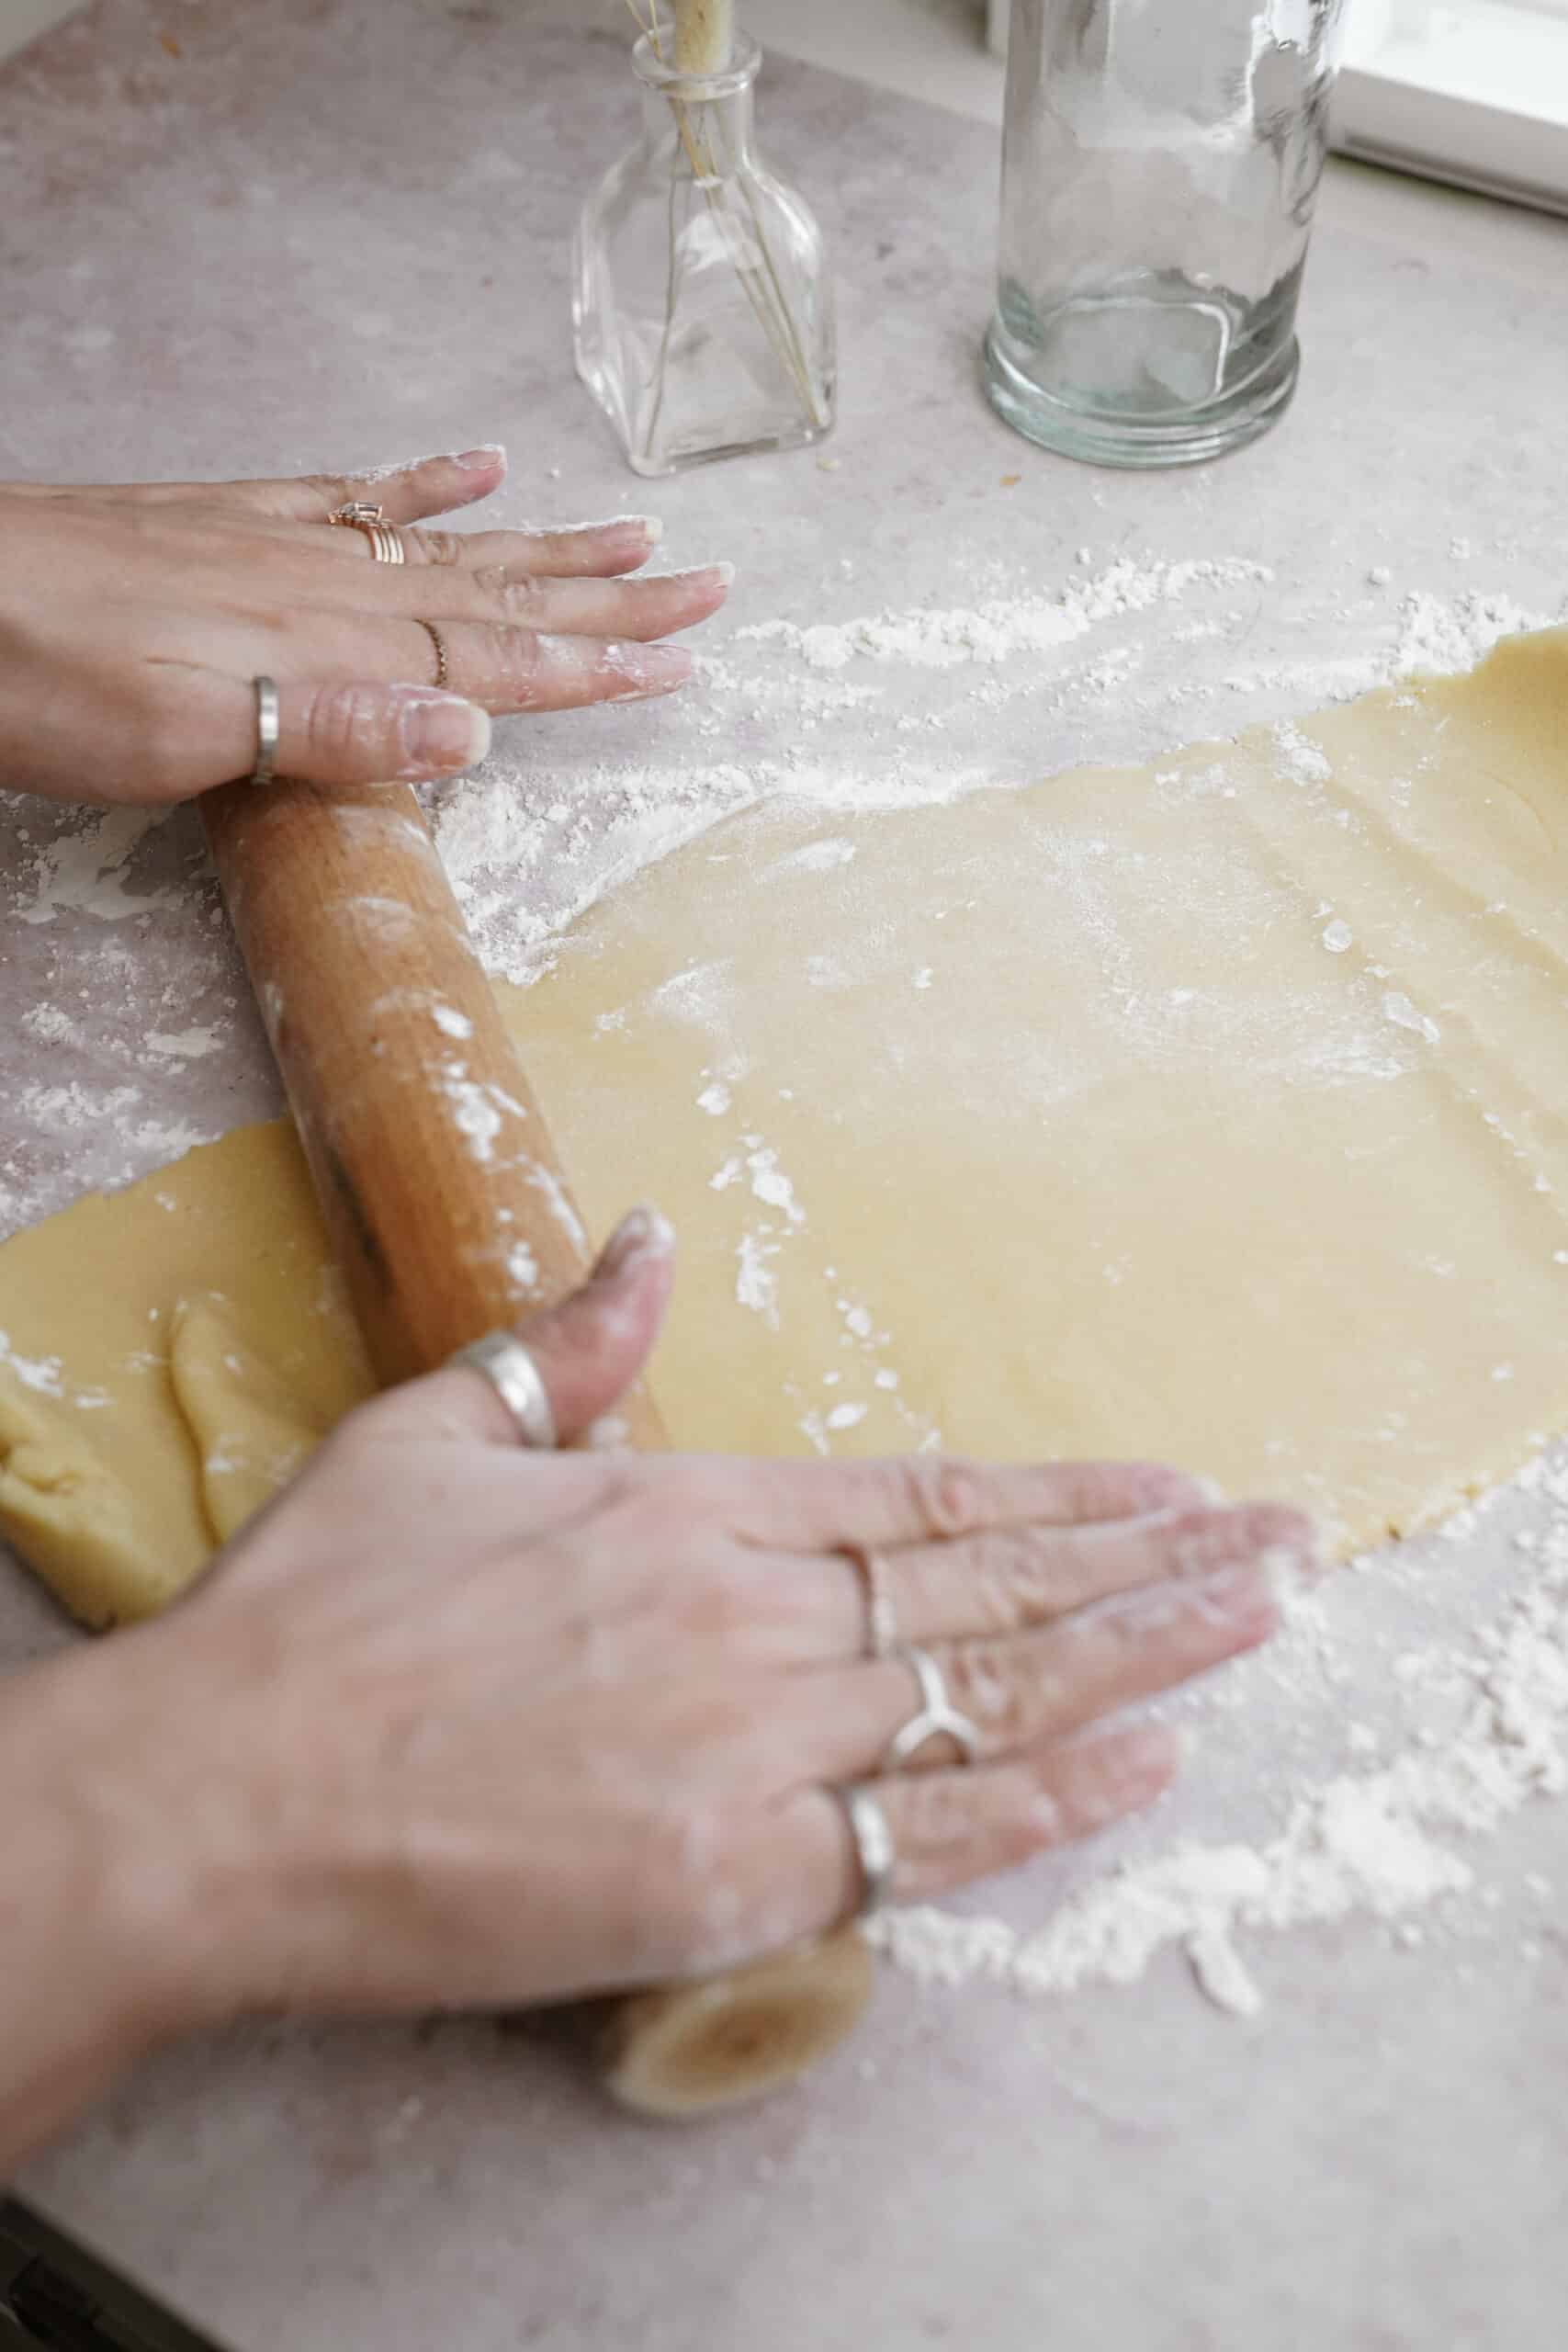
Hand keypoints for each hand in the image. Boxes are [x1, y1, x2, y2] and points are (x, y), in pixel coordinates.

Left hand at [0, 447, 727, 805]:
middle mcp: (324, 583)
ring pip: (447, 547)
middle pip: (498, 592)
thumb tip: (476, 725)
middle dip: (608, 598)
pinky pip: (355, 498)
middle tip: (706, 586)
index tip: (680, 659)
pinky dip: (426, 486)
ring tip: (632, 533)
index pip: (494, 657)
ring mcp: (279, 545)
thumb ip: (329, 723)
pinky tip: (477, 467)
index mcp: (328, 643)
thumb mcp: (179, 729)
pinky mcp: (229, 526)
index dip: (594, 664)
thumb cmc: (41, 679)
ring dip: (547, 546)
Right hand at [35, 1210, 1316, 2048]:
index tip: (1171, 1488)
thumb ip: (569, 1343)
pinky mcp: (727, 1881)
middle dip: (1152, 1569)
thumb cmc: (318, 1614)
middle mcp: (750, 1616)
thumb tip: (647, 1235)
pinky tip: (1145, 1767)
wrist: (220, 1796)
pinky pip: (927, 1838)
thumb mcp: (436, 1434)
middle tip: (1286, 1547)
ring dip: (1143, 1662)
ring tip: (1256, 1625)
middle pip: (994, 1592)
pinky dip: (1047, 1801)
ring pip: (992, 1698)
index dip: (1061, 1498)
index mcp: (692, 1507)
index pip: (926, 1497)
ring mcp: (751, 1751)